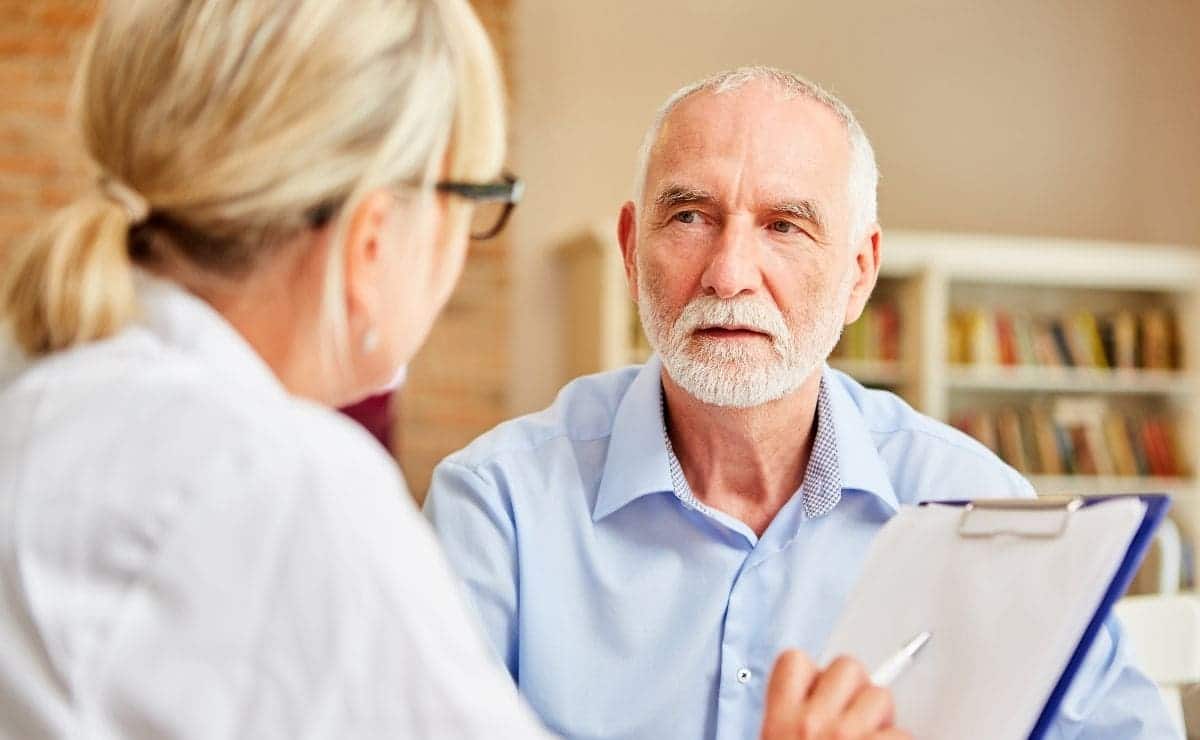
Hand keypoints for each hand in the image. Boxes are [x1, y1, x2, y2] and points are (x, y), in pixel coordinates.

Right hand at [760, 650, 910, 739]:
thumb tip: (824, 696)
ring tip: (869, 738)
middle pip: (848, 666)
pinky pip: (903, 732)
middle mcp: (811, 724)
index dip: (812, 672)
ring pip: (881, 695)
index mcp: (779, 722)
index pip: (795, 660)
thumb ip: (792, 717)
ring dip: (881, 719)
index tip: (820, 686)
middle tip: (853, 718)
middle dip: (856, 689)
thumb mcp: (775, 739)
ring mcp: (846, 736)